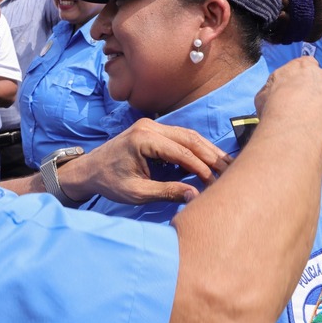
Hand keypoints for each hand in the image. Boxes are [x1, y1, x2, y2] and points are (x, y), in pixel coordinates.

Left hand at [57, 118, 232, 204]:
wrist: (90, 170)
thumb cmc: (109, 182)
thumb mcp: (137, 192)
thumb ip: (166, 192)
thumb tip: (194, 196)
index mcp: (143, 139)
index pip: (181, 152)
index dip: (201, 167)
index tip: (216, 182)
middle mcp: (149, 126)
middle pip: (189, 138)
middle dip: (211, 156)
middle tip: (231, 171)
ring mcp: (151, 126)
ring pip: (188, 136)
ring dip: (207, 150)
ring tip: (226, 165)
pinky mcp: (153, 130)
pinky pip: (180, 137)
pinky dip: (196, 149)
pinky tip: (209, 161)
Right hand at [255, 57, 321, 157]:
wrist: (296, 121)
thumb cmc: (275, 105)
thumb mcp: (263, 94)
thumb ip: (274, 93)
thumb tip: (275, 100)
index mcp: (304, 66)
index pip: (307, 68)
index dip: (303, 84)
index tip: (297, 95)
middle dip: (318, 101)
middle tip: (305, 119)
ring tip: (314, 136)